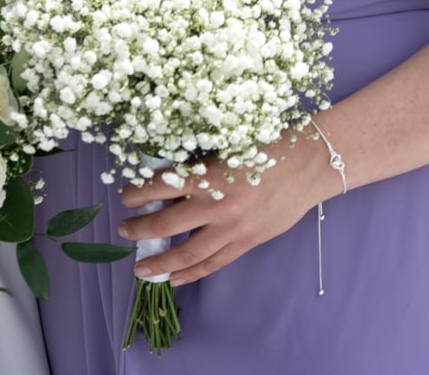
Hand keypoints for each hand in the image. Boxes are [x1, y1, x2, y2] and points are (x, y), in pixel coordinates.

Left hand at [116, 137, 336, 285]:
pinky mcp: (247, 242)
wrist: (305, 166)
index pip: (157, 187)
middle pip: (165, 224)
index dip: (135, 193)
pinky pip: (214, 263)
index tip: (125, 196)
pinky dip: (192, 273)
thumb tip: (163, 186)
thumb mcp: (222, 152)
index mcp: (206, 176)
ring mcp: (232, 228)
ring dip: (161, 262)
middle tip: (123, 231)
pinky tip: (174, 278)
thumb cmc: (261, 149)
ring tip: (140, 268)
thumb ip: (195, 170)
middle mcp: (216, 205)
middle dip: (139, 230)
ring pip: (188, 252)